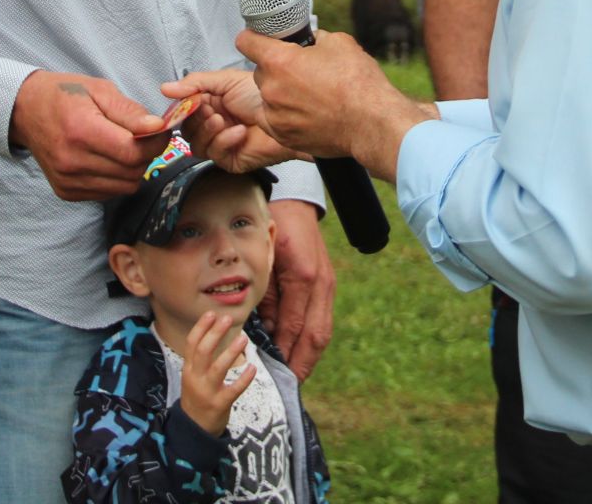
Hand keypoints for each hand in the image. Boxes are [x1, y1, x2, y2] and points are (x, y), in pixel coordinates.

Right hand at [9, 71, 168, 200]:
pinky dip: (116, 178)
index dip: (155, 143)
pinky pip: (108, 192)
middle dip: (146, 154)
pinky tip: (106, 158)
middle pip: (132, 172)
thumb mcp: (99, 90)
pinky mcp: (66, 192)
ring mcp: (67, 181)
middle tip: (143, 136)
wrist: (24, 111)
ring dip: (133, 168)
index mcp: (81, 131)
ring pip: (124, 186)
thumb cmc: (64, 95)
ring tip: (122, 146)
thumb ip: (130, 112)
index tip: (161, 130)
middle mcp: (71, 162)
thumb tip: (157, 128)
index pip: (132, 152)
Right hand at [160, 70, 298, 171]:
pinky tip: (239, 131)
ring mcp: (221, 144)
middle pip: (186, 130)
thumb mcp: (225, 81)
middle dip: (195, 119)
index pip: (184, 111)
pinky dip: (224, 141)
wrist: (289, 113)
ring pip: (196, 145)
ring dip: (207, 131)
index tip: (185, 102)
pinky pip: (215, 155)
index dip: (182, 108)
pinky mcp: (231, 160)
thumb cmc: (262, 96)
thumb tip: (166, 88)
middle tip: (209, 110)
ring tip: (222, 119)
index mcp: (210, 105)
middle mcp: (213, 125)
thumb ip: (195, 84)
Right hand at [178, 312, 255, 436]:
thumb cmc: (197, 397)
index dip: (201, 328)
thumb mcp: (192, 377)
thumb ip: (200, 359)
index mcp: (188, 369)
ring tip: (243, 339)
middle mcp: (195, 379)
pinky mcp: (220, 405)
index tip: (212, 313)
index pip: (192, 344)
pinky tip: (252, 368)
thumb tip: (214, 332)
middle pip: (203, 352)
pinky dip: (244, 379)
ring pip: (217, 368)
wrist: (194, 429)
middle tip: (227, 319)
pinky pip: (233, 390)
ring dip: (230, 352)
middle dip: (215, 334)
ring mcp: (207, 392)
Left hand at [235, 29, 431, 174]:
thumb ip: (314, 39)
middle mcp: (271, 88)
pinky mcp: (282, 135)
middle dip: (276, 68)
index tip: (258, 39)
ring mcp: (275, 115)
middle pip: (260, 70)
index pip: (245, 41)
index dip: (253, 37)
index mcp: (279, 61)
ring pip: (268, 96)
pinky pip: (273, 118)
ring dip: (282, 93)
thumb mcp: (338, 43)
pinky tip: (307, 111)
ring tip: (310, 95)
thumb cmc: (358, 85)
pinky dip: (285, 114)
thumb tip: (309, 41)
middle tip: (302, 71)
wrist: (371, 123)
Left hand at [262, 200, 333, 379]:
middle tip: (287, 386)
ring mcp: (328, 286)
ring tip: (295, 377)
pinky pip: (323, 321)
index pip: (294, 325)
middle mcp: (321, 285)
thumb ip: (265, 296)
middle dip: (302, 363)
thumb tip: (266, 331)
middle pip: (316, 335)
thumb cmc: (273, 231)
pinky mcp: (328, 286)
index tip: (272, 372)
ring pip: (323, 331)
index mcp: (302, 277)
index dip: (284, 351)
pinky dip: (313, 342)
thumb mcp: (262, 262)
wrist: (295, 205)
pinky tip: (301, 353)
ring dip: (310, 356)